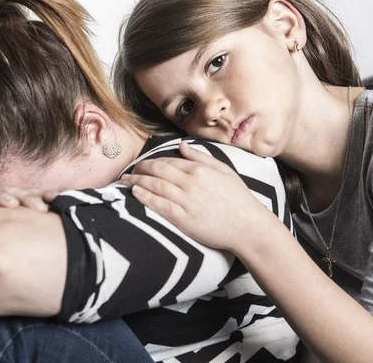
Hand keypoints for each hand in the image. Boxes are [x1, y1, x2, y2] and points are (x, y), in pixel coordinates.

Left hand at [119, 142, 277, 250]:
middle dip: (139, 170)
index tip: (140, 165)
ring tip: (123, 182)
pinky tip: (134, 193)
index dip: (150, 162)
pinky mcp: (184, 218)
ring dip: (136, 182)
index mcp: (199, 170)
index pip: (167, 161)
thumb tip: (181, 146)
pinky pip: (160, 205)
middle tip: (127, 172)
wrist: (248, 226)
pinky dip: (145, 197)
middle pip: (157, 171)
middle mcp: (190, 182)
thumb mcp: (224, 171)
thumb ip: (201, 157)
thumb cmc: (239, 199)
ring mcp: (186, 200)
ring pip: (155, 186)